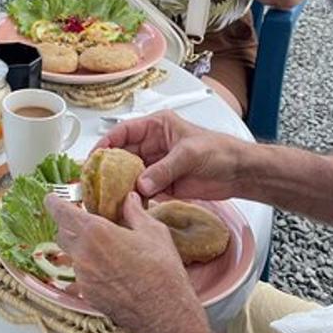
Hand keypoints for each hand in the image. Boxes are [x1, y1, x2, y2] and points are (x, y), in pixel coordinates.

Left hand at [46, 192, 198, 332]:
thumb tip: (130, 199)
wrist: (165, 314)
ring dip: (80, 249)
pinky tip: (109, 271)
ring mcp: (83, 277)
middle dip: (70, 226)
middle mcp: (83, 254)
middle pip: (62, 234)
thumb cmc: (162, 272)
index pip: (61, 212)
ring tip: (104, 250)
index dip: (54, 203)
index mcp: (96, 232)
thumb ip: (135, 212)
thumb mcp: (154, 232)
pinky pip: (80, 276)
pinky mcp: (87, 295)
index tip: (51, 199)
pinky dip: (89, 269)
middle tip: (87, 223)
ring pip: (71, 256)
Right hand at [97, 110, 251, 200]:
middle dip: (108, 168)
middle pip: (122, 155)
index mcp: (156, 127)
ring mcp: (156, 165)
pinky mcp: (162, 184)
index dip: (106, 143)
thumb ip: (164, 169)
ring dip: (119, 185)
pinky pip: (141, 190)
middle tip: (94, 181)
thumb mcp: (189, 154)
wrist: (238, 173)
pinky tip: (124, 205)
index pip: (123, 132)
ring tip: (106, 196)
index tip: (93, 157)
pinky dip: (133, 198)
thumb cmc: (219, 151)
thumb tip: (141, 184)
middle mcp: (152, 145)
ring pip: (129, 174)